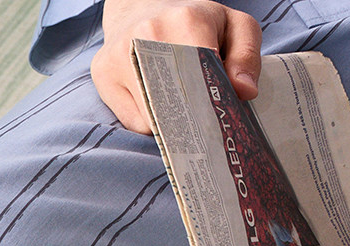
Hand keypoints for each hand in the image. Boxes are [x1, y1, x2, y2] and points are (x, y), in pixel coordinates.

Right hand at [90, 0, 262, 133]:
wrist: (142, 7)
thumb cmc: (196, 22)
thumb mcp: (234, 27)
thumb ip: (247, 57)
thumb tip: (244, 91)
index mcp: (186, 21)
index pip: (207, 82)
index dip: (220, 111)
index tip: (228, 127)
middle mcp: (148, 36)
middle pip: (180, 107)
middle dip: (200, 125)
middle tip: (211, 129)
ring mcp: (120, 55)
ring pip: (155, 120)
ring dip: (176, 126)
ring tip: (187, 110)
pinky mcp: (102, 74)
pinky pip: (136, 122)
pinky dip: (154, 124)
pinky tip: (161, 104)